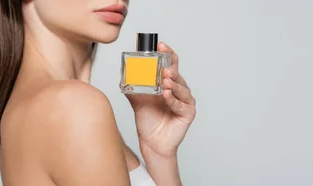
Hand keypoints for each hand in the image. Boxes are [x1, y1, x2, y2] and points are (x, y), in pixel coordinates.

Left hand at [125, 42, 195, 157]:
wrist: (151, 142)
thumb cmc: (148, 121)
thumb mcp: (137, 101)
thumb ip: (133, 88)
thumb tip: (124, 75)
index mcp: (169, 84)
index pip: (171, 64)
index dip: (167, 54)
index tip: (161, 45)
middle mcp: (179, 91)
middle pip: (178, 74)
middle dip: (171, 68)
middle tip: (164, 65)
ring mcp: (185, 102)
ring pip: (182, 89)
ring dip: (174, 83)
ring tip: (166, 79)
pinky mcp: (188, 114)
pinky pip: (181, 104)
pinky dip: (173, 99)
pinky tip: (166, 95)